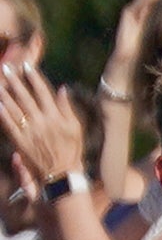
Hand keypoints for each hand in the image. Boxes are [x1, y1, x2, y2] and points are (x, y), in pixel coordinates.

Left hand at [0, 62, 79, 188]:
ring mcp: (29, 131)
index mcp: (55, 117)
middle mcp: (41, 121)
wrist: (62, 173)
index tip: (26, 66)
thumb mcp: (76, 128)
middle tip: (6, 68)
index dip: (34, 77)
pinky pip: (9, 124)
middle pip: (25, 97)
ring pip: (14, 108)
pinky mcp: (20, 141)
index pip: (42, 92)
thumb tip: (62, 89)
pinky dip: (2, 113)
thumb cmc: (72, 150)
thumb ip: (67, 108)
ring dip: (4, 94)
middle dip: (15, 81)